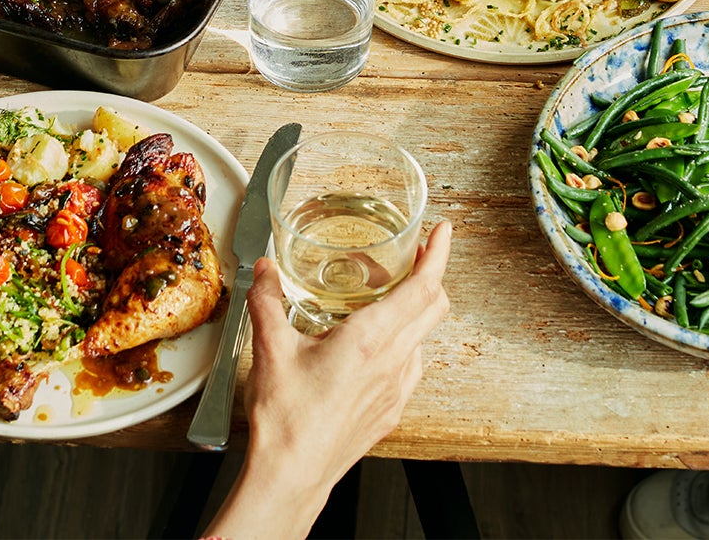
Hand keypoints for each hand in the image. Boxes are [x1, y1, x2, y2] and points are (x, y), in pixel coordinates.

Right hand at [208, 221, 453, 539]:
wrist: (293, 475)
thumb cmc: (287, 421)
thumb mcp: (271, 350)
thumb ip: (268, 301)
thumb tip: (265, 271)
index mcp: (368, 341)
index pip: (422, 289)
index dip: (438, 256)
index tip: (443, 232)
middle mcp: (392, 363)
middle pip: (434, 308)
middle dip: (433, 276)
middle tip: (418, 256)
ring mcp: (396, 389)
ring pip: (424, 338)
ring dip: (417, 311)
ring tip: (390, 299)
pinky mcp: (391, 410)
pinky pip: (411, 367)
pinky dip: (405, 344)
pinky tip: (378, 347)